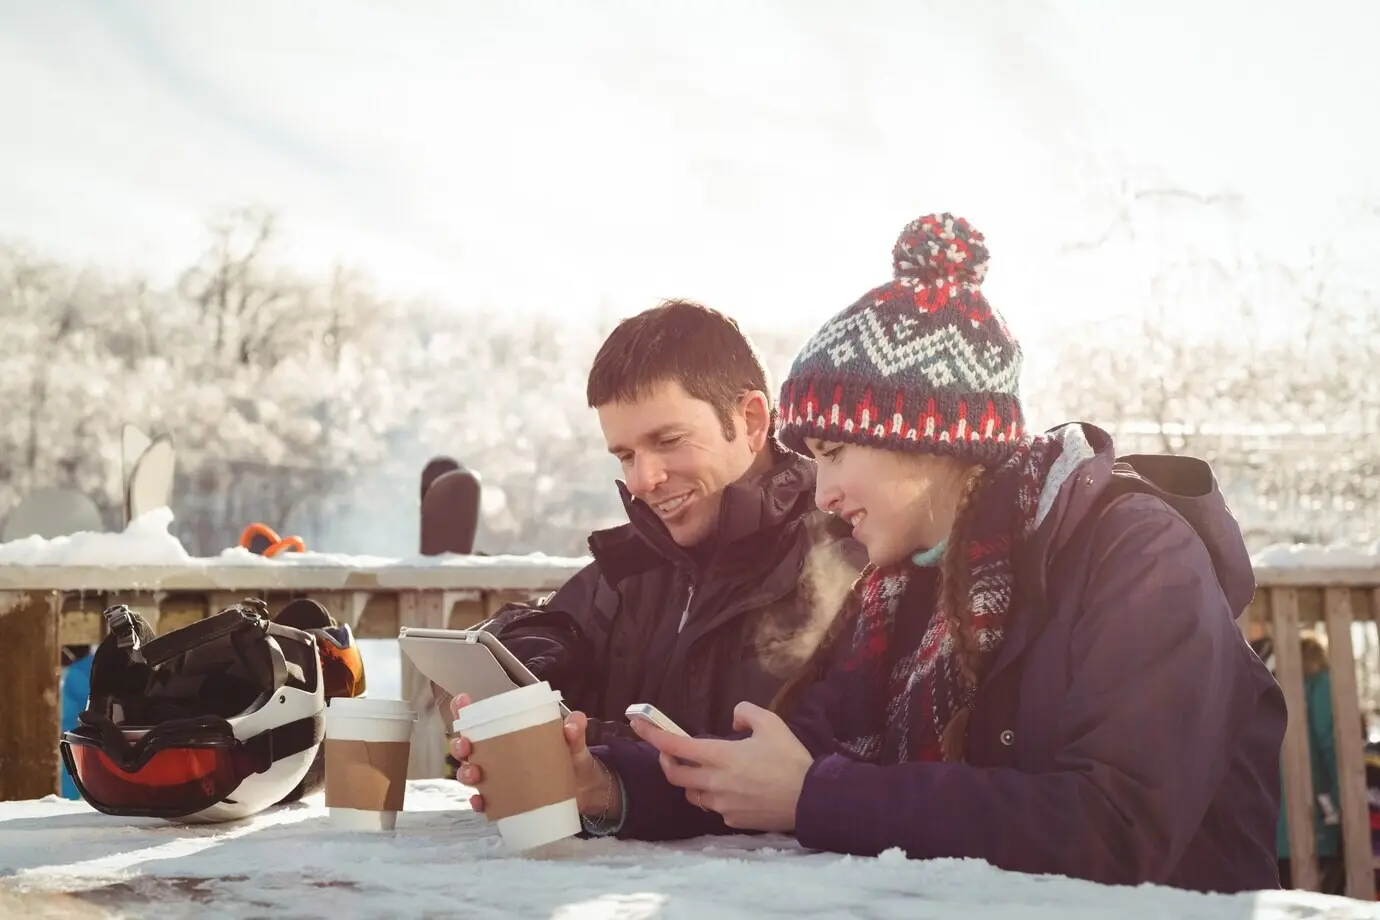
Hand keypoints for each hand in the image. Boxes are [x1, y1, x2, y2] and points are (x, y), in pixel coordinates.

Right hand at [448, 693, 620, 820]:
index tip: (461, 702)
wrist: (585, 790)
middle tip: (466, 745)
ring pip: (472, 774)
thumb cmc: (572, 758)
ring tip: (475, 773)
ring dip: (466, 773)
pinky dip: (480, 803)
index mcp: (509, 734)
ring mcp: (500, 778)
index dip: (465, 710)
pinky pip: (486, 802)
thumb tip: (573, 725)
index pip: (482, 719)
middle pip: (468, 748)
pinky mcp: (506, 800)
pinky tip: (481, 802)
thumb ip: (575, 729)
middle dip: (460, 745)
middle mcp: (498, 755)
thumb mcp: (574, 741)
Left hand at [630, 701, 812, 831]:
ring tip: (706, 770)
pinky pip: (712, 806)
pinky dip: (713, 795)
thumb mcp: (771, 723)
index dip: (652, 734)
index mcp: (720, 756)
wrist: (809, 799)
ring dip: (690, 780)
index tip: (638, 724)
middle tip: (671, 751)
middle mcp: (713, 782)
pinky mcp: (731, 820)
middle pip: (673, 774)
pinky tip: (732, 788)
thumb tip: (732, 720)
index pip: (675, 745)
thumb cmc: (789, 759)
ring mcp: (721, 805)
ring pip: (691, 792)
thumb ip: (745, 712)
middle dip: (666, 760)